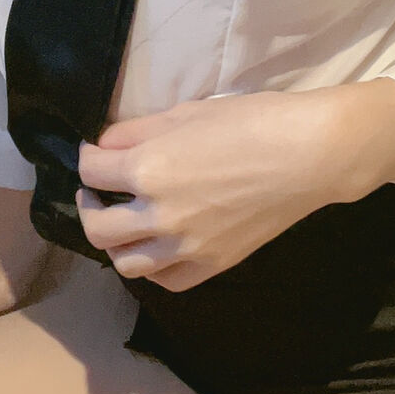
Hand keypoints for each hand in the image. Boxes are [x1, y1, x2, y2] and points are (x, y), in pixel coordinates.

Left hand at [75, 89, 354, 292]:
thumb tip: (105, 144)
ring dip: (114, 241)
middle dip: (88, 204)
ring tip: (122, 220)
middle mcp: (159, 215)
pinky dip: (151, 266)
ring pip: (125, 262)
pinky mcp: (212, 265)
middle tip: (97, 190)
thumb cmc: (249, 121)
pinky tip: (155, 245)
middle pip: (96, 226)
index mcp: (148, 169)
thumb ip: (138, 131)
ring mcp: (186, 247)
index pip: (91, 171)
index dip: (87, 157)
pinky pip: (165, 281)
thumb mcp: (186, 113)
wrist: (307, 155)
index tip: (95, 151)